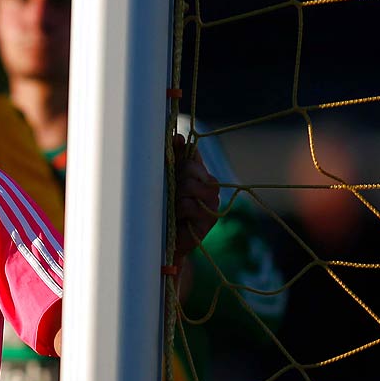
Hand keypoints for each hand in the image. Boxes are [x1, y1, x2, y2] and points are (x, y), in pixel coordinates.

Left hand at [171, 134, 219, 261]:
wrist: (170, 243)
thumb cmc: (167, 212)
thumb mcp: (168, 184)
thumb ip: (173, 161)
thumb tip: (178, 137)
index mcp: (201, 175)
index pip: (191, 154)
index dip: (179, 155)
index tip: (170, 160)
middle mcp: (210, 186)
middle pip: (189, 167)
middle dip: (175, 179)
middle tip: (171, 195)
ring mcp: (212, 202)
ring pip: (189, 185)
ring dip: (176, 196)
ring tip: (174, 208)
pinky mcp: (210, 218)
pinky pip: (187, 204)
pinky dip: (178, 211)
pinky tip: (178, 218)